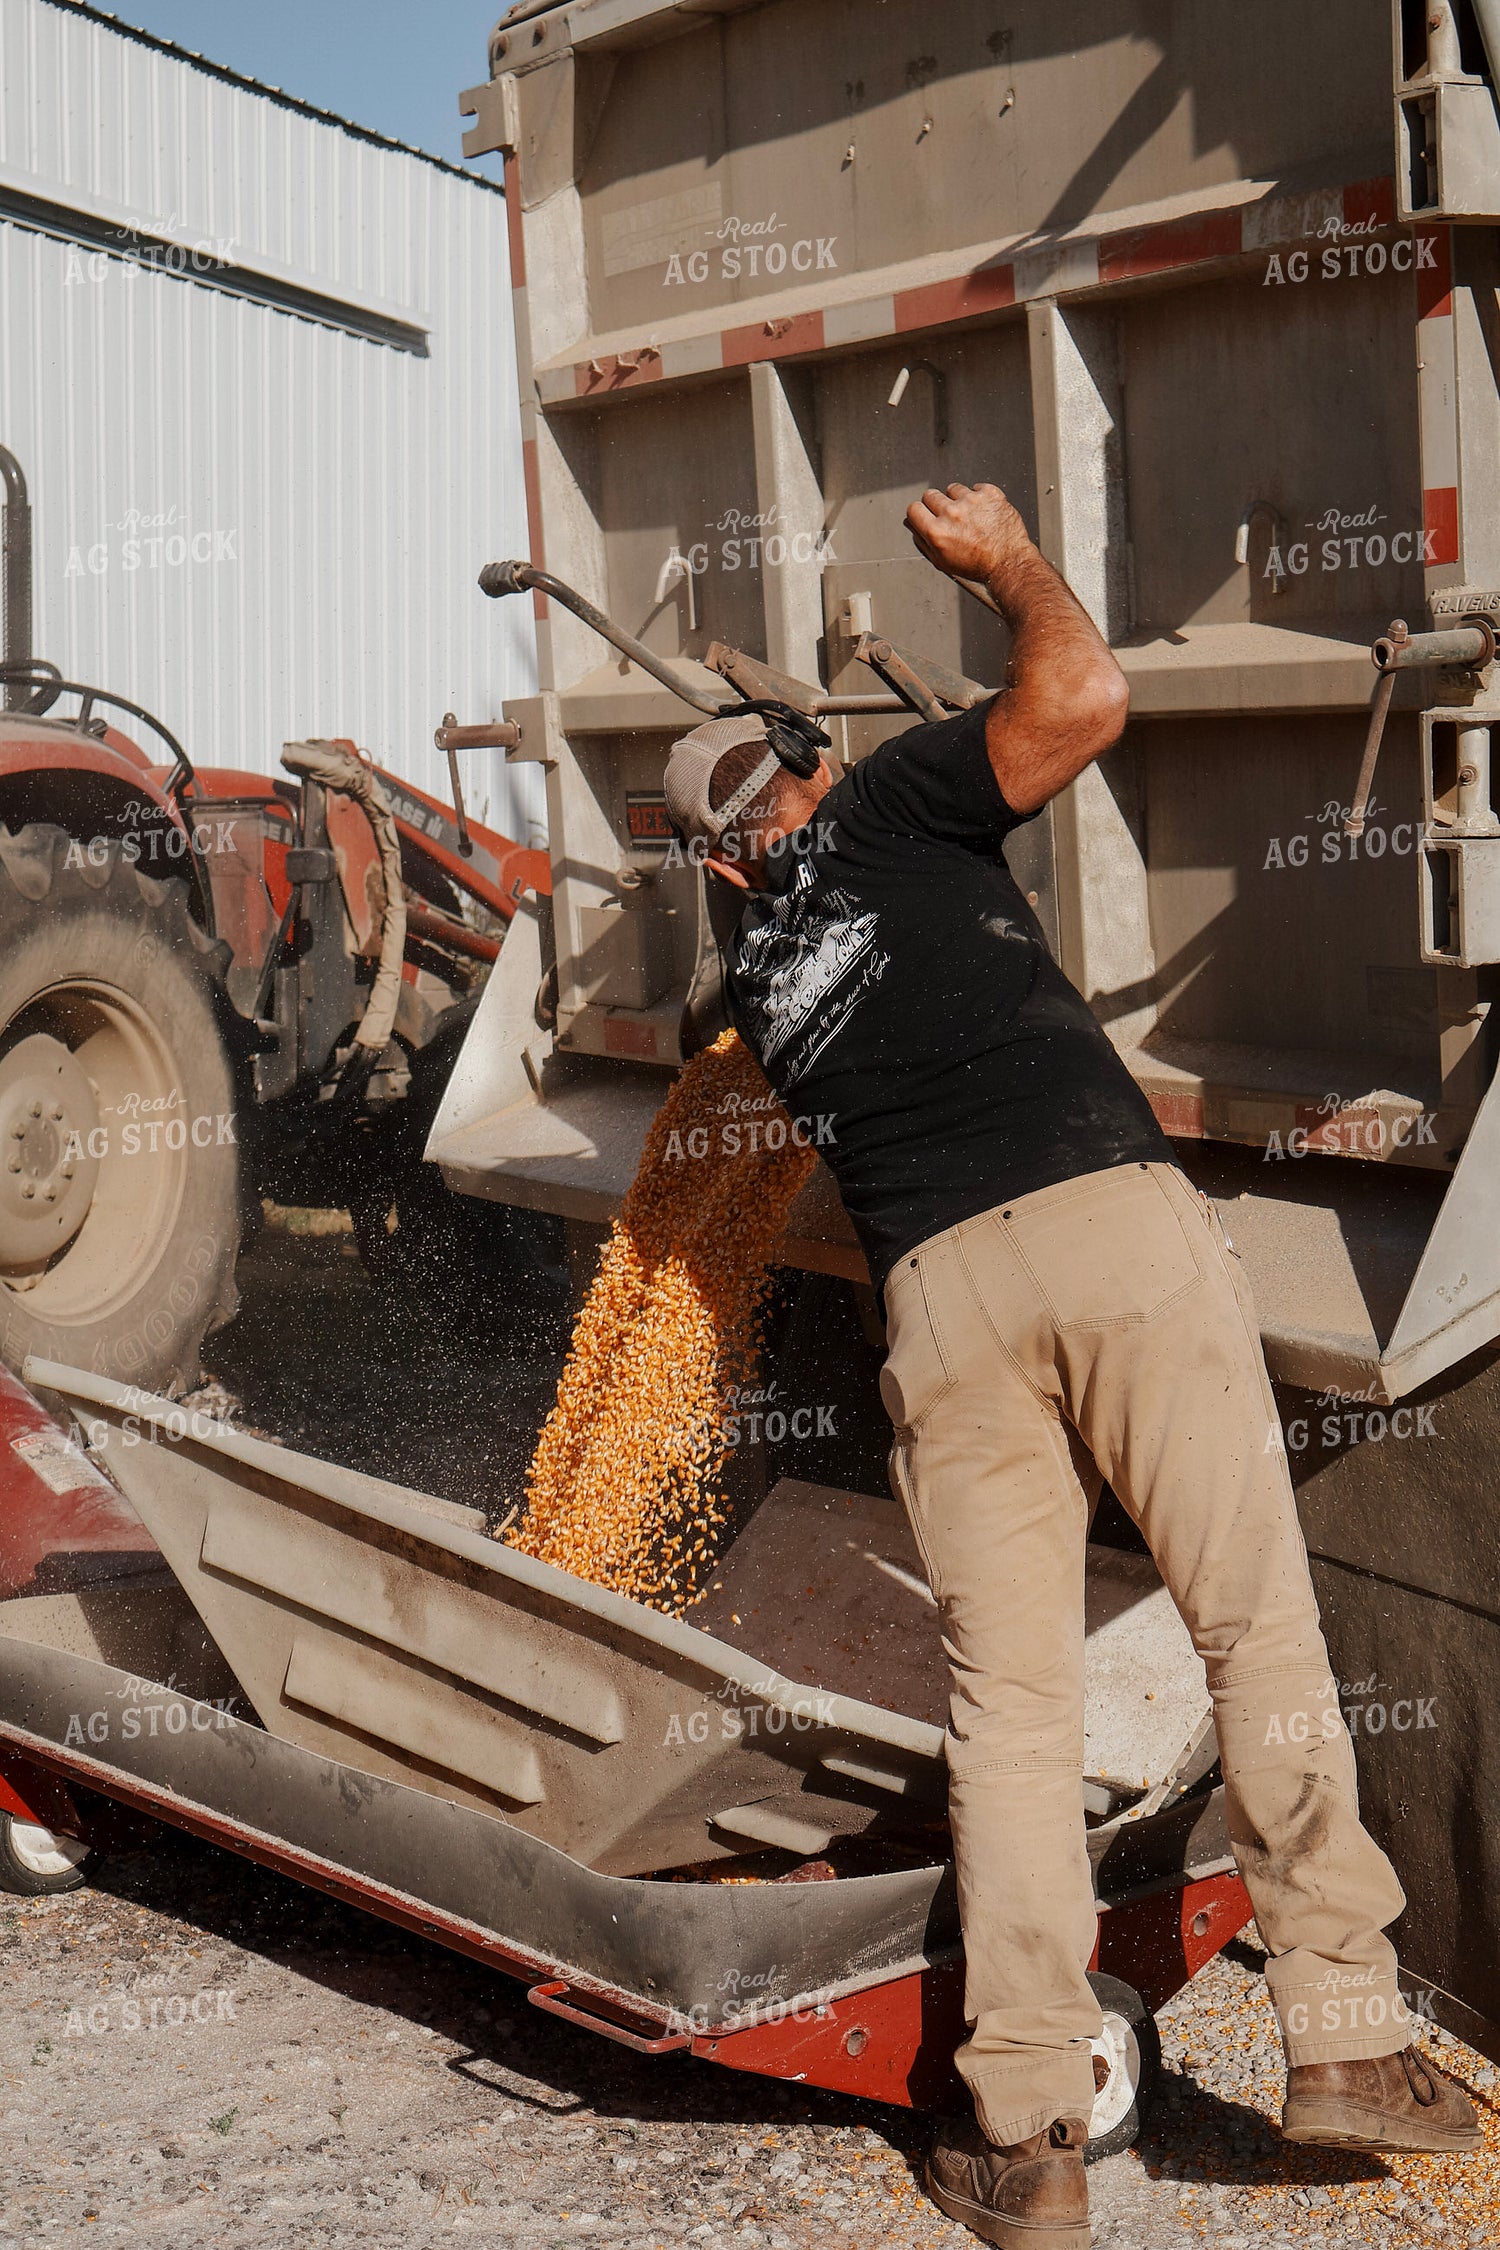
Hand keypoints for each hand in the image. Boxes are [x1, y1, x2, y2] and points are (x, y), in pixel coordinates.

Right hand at [905, 481, 1033, 589]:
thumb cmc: (978, 566)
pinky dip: (978, 497)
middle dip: (936, 505)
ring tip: (968, 515)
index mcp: (937, 532)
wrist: (1009, 563)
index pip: (914, 509)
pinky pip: (975, 487)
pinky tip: (982, 511)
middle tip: (949, 518)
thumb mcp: (942, 562)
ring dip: (957, 499)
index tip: (925, 515)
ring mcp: (971, 501)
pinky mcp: (989, 494)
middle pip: (930, 495)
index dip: (919, 513)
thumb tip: (912, 524)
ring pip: (952, 488)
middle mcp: (952, 514)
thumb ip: (923, 541)